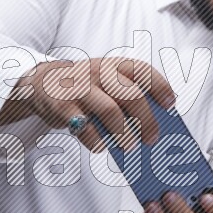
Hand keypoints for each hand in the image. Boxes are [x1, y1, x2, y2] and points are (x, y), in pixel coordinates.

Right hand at [0, 56, 175, 152]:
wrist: (41, 84)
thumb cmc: (85, 89)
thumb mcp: (104, 86)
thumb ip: (124, 99)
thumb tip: (150, 129)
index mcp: (113, 65)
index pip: (142, 70)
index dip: (159, 86)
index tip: (171, 105)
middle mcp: (98, 72)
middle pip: (131, 95)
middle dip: (145, 120)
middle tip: (152, 139)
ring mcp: (80, 87)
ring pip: (109, 111)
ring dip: (123, 133)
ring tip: (129, 147)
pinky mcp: (62, 105)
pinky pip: (84, 126)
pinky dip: (95, 140)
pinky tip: (100, 146)